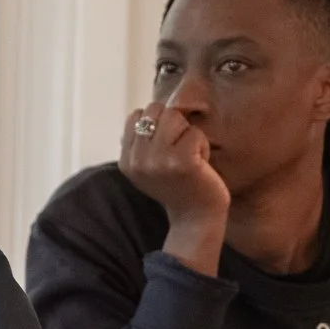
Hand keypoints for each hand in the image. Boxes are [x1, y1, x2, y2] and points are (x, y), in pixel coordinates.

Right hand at [120, 96, 228, 271]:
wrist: (195, 218)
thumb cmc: (178, 186)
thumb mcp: (148, 166)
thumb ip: (140, 142)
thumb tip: (141, 113)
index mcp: (126, 161)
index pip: (137, 116)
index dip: (157, 126)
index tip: (165, 151)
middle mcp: (138, 160)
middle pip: (155, 110)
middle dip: (173, 125)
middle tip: (179, 152)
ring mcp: (158, 161)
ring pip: (174, 116)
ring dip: (188, 133)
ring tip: (189, 156)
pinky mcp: (181, 161)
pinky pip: (194, 132)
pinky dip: (202, 145)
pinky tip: (200, 165)